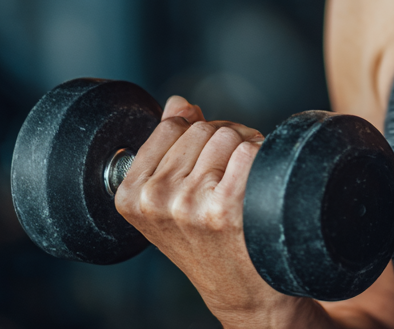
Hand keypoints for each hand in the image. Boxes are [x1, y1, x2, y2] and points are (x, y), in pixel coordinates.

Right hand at [115, 96, 303, 327]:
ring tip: (244, 184)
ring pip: (229, 134)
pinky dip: (262, 159)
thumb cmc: (208, 238)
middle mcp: (155, 200)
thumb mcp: (171, 196)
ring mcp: (188, 205)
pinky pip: (249, 150)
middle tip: (231, 176)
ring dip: (246, 149)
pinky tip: (258, 188)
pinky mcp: (223, 209)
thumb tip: (177, 102)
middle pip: (204, 127)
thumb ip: (169, 145)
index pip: (173, 124)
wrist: (242, 291)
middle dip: (225, 141)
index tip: (205, 163)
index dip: (199, 133)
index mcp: (131, 194)